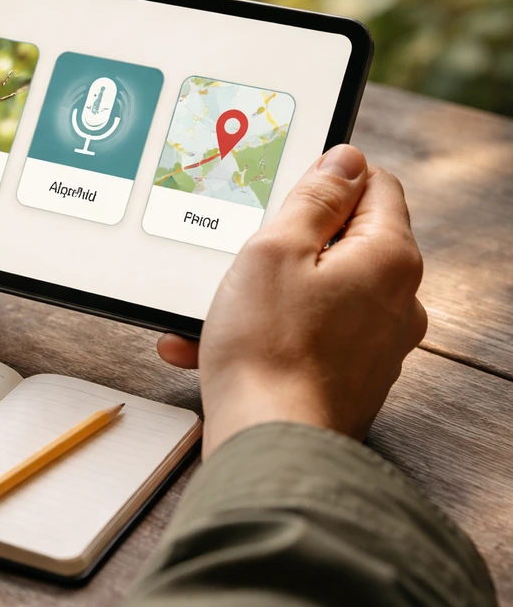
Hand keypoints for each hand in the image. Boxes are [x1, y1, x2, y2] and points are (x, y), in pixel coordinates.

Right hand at [157, 145, 426, 456]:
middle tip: (241, 253)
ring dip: (262, 293)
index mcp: (388, 258)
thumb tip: (346, 160)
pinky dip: (264, 333)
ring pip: (316, 291)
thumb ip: (314, 198)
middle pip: (344, 241)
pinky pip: (305, 335)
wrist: (266, 445)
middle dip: (284, 243)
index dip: (326, 178)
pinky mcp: (348, 377)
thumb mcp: (275, 249)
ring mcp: (375, 344)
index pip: (375, 185)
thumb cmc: (266, 348)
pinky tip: (211, 343)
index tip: (284, 191)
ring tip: (212, 309)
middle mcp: (396, 301)